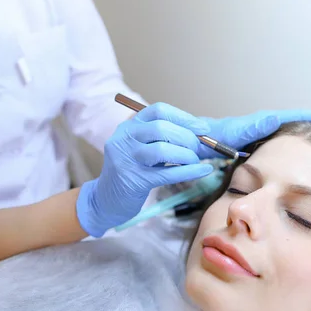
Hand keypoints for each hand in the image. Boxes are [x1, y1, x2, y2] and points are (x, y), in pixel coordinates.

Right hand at [77, 103, 213, 236]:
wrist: (107, 200)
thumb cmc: (132, 171)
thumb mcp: (141, 148)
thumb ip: (163, 138)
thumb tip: (198, 134)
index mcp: (129, 126)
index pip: (158, 111)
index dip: (184, 117)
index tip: (202, 128)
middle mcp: (125, 138)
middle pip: (161, 128)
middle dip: (186, 137)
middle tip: (198, 147)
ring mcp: (127, 159)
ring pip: (162, 150)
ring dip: (186, 154)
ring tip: (195, 160)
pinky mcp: (134, 180)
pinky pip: (167, 174)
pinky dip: (189, 171)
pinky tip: (203, 170)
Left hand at [197, 110, 310, 158]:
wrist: (200, 141)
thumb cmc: (216, 136)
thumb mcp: (237, 130)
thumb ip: (254, 125)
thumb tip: (275, 118)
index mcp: (270, 121)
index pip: (306, 116)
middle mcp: (274, 124)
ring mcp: (271, 134)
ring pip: (304, 132)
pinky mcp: (266, 143)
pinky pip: (293, 141)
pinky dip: (308, 144)